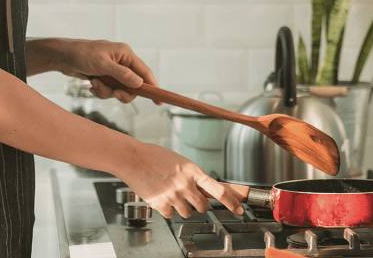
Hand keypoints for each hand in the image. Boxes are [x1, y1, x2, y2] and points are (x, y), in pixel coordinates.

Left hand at [51, 39, 158, 103]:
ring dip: (107, 91)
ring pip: (120, 90)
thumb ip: (121, 74)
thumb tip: (139, 84)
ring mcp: (113, 70)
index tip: (158, 100)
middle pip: (133, 85)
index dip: (153, 86)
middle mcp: (122, 62)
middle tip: (113, 93)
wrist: (63, 56)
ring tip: (95, 84)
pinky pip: (109, 90)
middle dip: (121, 92)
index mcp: (125, 54)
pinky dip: (101, 91)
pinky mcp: (105, 77)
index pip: (144, 72)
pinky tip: (92, 85)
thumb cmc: (82, 54)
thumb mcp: (102, 65)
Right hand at [120, 143, 242, 218]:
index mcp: (193, 171)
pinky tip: (161, 198)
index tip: (239, 209)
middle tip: (191, 199)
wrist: (134, 158)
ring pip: (187, 213)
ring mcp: (174, 196)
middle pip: (203, 206)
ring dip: (182, 208)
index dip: (231, 202)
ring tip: (172, 195)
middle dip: (199, 205)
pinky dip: (167, 210)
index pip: (219, 190)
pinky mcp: (161, 204)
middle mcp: (186, 185)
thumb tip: (201, 188)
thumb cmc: (154, 156)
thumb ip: (191, 175)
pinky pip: (171, 215)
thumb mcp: (180, 162)